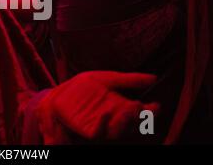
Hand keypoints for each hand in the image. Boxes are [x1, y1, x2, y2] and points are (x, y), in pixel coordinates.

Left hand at [37, 71, 159, 142]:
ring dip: (125, 123)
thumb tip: (153, 78)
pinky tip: (106, 113)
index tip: (156, 105)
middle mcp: (113, 122)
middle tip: (141, 106)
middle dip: (139, 118)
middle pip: (131, 126)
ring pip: (117, 132)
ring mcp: (101, 129)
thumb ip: (128, 80)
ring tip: (129, 108)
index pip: (140, 115)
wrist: (57, 96)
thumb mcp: (105, 80)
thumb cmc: (82, 88)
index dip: (150, 112)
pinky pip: (98, 134)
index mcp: (120, 109)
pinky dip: (103, 126)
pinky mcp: (86, 133)